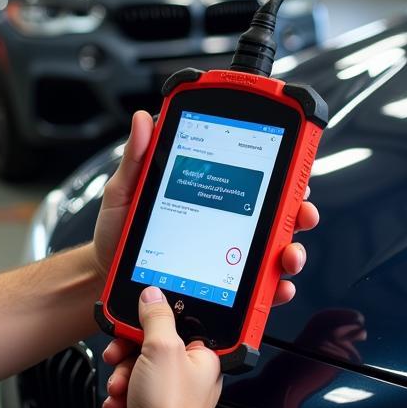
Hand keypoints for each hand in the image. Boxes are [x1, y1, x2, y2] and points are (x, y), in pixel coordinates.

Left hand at [92, 111, 319, 308]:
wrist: (105, 276)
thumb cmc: (118, 234)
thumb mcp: (124, 192)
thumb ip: (137, 157)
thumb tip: (146, 119)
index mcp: (209, 195)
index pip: (253, 179)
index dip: (280, 172)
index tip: (293, 169)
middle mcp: (225, 224)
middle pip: (274, 214)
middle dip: (298, 211)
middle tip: (300, 211)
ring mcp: (227, 256)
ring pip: (274, 250)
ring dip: (292, 251)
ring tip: (288, 253)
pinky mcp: (224, 285)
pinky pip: (256, 288)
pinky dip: (274, 288)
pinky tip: (277, 286)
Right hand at [97, 287, 221, 407]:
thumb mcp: (164, 348)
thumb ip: (157, 316)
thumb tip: (153, 296)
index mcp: (203, 361)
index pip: (184, 326)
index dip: (162, 318)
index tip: (145, 312)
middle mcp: (185, 378)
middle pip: (153, 343)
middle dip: (131, 347)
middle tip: (124, 348)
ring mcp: (162, 395)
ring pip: (134, 365)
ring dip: (122, 372)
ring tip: (123, 384)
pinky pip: (124, 388)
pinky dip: (117, 393)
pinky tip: (119, 402)